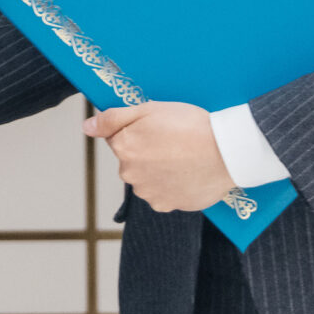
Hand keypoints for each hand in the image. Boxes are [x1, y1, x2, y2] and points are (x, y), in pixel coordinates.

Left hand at [85, 102, 237, 212]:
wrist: (226, 152)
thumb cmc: (190, 125)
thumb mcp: (149, 108)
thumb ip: (113, 118)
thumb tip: (87, 127)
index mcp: (123, 149)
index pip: (119, 138)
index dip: (139, 130)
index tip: (159, 128)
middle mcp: (130, 174)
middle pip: (133, 160)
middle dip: (148, 151)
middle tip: (174, 141)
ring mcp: (148, 193)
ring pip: (148, 178)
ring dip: (159, 170)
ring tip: (184, 157)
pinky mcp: (168, 205)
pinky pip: (164, 194)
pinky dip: (173, 185)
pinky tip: (188, 172)